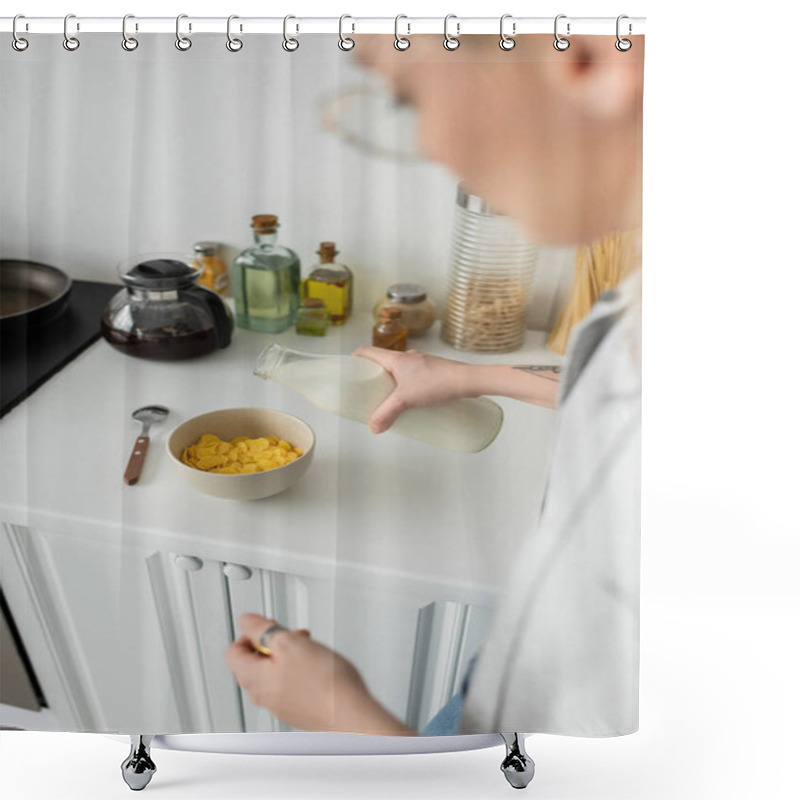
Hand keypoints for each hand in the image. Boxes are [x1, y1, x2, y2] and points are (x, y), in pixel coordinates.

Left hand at [224, 613, 413, 734]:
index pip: (233, 652)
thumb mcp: (289, 643)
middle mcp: (262, 696)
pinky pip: (288, 686)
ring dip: (286, 655)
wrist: (350, 713)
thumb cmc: (323, 683)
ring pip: (272, 673)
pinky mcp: (297, 709)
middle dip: (270, 643)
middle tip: (288, 635)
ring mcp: (280, 705)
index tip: (266, 626)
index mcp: (254, 678)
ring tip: (307, 648)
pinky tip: (316, 665)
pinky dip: (297, 671)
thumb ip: (262, 629)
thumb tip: (246, 621)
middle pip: (252, 663)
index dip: (248, 633)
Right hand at [352, 346, 473, 432]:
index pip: (368, 351)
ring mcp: (421, 363)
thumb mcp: (407, 400)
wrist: (467, 380)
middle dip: (373, 375)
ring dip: (392, 382)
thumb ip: (387, 414)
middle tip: (368, 391)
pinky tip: (412, 400)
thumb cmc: (438, 382)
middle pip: (382, 361)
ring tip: (390, 399)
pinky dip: (407, 386)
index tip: (349, 370)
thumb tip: (374, 427)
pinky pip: (413, 376)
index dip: (355, 359)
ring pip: (399, 370)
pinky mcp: (433, 371)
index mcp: (396, 358)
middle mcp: (408, 357)